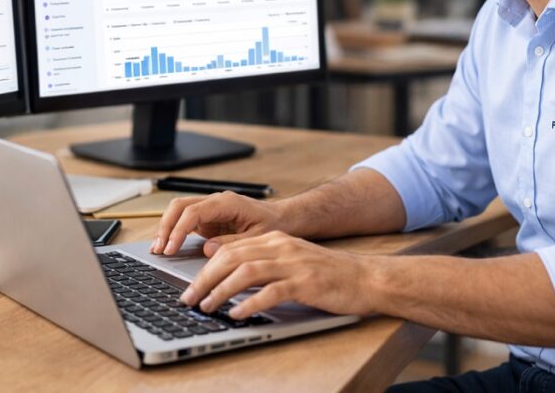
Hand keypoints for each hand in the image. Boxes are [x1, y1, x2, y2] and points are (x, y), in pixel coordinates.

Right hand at [151, 191, 285, 256]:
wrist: (282, 218)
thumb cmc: (273, 225)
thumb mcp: (257, 238)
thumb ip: (232, 243)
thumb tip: (207, 250)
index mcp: (227, 203)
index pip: (194, 211)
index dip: (179, 230)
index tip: (171, 248)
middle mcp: (215, 202)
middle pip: (180, 206)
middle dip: (166, 227)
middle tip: (158, 249)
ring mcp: (209, 209)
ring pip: (178, 211)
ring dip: (166, 228)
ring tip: (158, 250)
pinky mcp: (207, 219)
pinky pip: (184, 221)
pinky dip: (174, 232)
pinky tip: (167, 247)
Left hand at [179, 231, 377, 319]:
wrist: (365, 278)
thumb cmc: (326, 275)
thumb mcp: (290, 261)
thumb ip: (262, 264)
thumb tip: (227, 277)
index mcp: (275, 240)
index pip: (230, 248)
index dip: (205, 267)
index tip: (190, 287)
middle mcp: (281, 247)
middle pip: (231, 257)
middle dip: (205, 279)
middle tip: (189, 298)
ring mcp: (293, 264)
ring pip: (246, 272)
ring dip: (221, 290)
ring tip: (207, 306)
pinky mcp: (305, 283)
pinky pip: (271, 292)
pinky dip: (250, 303)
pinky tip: (237, 314)